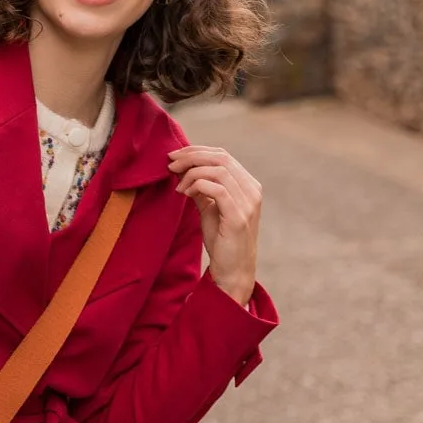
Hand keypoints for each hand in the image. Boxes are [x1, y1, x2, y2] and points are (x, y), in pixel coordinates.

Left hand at [167, 143, 261, 305]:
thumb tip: (183, 170)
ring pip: (218, 170)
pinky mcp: (239, 217)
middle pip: (220, 158)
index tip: (173, 156)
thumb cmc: (221, 241)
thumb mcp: (210, 209)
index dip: (196, 151)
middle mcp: (252, 190)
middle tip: (170, 164)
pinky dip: (197, 186)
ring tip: (177, 186)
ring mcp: (248, 203)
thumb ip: (202, 188)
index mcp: (248, 185)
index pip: (222, 155)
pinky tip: (185, 194)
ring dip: (192, 173)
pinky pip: (217, 189)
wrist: (233, 271)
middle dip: (191, 157)